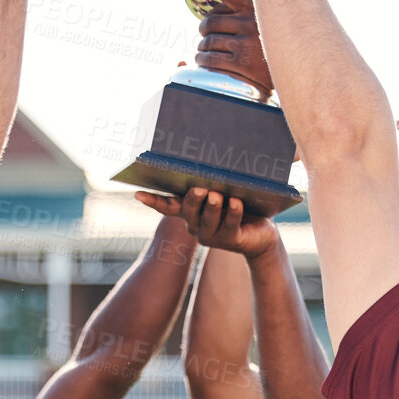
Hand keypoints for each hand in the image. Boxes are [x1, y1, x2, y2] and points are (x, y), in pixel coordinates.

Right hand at [137, 188, 277, 258]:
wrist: (261, 235)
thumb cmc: (239, 207)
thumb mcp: (224, 193)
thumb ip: (214, 182)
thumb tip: (212, 158)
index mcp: (191, 212)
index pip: (168, 207)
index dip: (153, 202)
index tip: (138, 194)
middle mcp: (197, 225)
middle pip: (188, 211)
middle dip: (192, 200)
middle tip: (198, 189)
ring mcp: (212, 236)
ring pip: (208, 220)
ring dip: (212, 207)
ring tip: (216, 195)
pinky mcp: (231, 240)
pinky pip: (229, 225)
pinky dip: (232, 213)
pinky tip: (235, 203)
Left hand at [188, 0, 272, 97]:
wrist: (294, 73)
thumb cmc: (273, 48)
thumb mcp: (266, 23)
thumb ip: (245, 14)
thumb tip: (212, 9)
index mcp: (256, 7)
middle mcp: (250, 22)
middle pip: (209, 22)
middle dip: (203, 31)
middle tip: (206, 37)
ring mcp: (246, 42)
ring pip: (207, 42)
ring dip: (201, 49)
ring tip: (206, 53)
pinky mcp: (241, 62)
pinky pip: (209, 59)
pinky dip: (202, 61)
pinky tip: (204, 62)